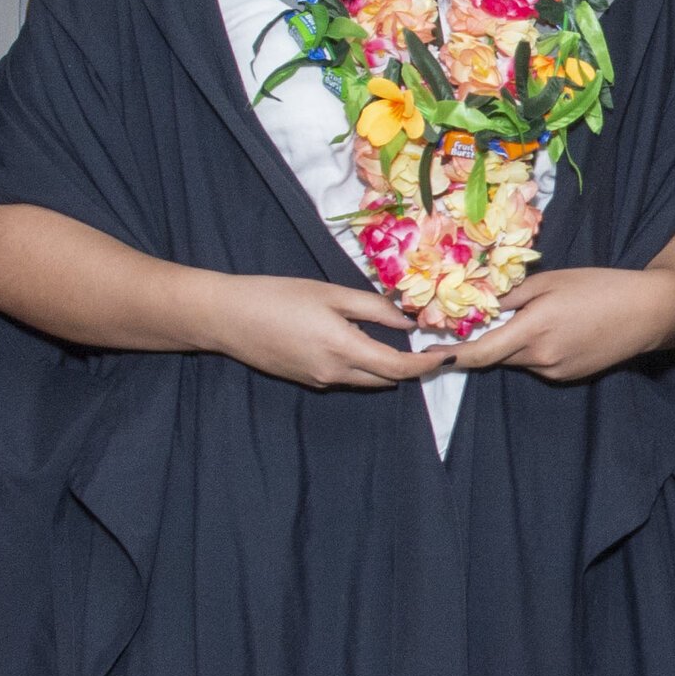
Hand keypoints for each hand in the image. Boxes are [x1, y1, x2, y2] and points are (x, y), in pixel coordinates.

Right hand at [203, 275, 441, 390]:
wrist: (227, 317)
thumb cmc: (277, 297)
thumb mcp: (330, 294)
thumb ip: (374, 309)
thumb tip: (408, 322)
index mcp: (344, 350)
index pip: (399, 368)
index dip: (427, 365)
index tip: (447, 355)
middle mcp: (335, 374)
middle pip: (386, 379)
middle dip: (410, 367)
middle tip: (428, 347)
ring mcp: (320, 381)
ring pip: (366, 380)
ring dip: (385, 366)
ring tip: (394, 340)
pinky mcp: (306, 380)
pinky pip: (345, 377)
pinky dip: (360, 364)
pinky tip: (355, 341)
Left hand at [447, 267, 674, 382]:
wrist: (649, 312)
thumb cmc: (600, 287)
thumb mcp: (550, 281)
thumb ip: (510, 296)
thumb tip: (477, 304)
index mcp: (532, 331)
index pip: (479, 354)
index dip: (450, 357)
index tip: (427, 356)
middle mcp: (540, 359)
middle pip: (495, 355)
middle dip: (485, 339)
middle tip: (481, 316)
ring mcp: (555, 372)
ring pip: (516, 359)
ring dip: (512, 342)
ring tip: (540, 316)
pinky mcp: (568, 376)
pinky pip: (537, 364)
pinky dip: (534, 349)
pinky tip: (560, 329)